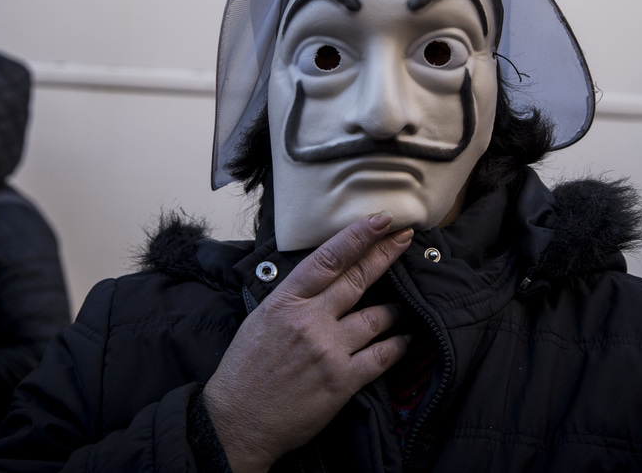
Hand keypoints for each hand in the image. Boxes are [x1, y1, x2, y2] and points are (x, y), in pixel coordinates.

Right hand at [201, 212, 413, 472]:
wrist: (236, 421)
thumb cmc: (244, 371)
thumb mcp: (260, 319)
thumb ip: (292, 297)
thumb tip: (319, 276)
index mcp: (285, 302)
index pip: (328, 259)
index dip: (358, 236)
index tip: (380, 220)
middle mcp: (309, 321)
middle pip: (357, 279)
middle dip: (385, 255)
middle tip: (405, 238)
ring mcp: (328, 350)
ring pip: (376, 317)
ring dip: (394, 309)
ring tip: (403, 304)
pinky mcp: (342, 381)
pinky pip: (382, 356)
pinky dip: (398, 345)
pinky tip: (405, 339)